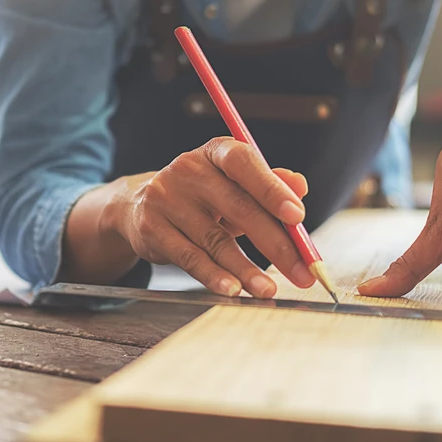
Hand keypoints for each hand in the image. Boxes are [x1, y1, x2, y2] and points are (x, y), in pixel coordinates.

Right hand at [102, 137, 315, 297]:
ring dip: (246, 269)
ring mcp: (166, 198)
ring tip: (268, 289)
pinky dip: (214, 276)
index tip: (298, 217)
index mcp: (215, 151)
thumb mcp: (233, 184)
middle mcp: (188, 169)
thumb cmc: (201, 194)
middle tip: (301, 270)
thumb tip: (299, 185)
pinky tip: (233, 289)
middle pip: (237, 206)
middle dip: (275, 243)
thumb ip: (268, 184)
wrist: (139, 205)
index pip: (243, 162)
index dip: (271, 188)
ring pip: (215, 240)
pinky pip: (190, 257)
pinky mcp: (151, 228)